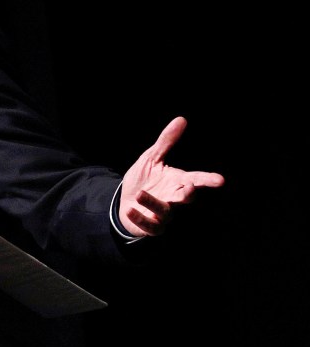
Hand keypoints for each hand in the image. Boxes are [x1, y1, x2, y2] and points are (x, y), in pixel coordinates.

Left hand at [119, 116, 224, 236]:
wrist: (125, 200)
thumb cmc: (143, 179)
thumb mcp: (151, 158)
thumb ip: (166, 141)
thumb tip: (181, 119)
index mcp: (177, 181)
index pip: (196, 180)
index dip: (208, 180)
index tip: (220, 180)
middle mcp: (173, 198)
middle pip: (186, 198)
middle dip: (188, 194)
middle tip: (189, 188)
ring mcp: (163, 214)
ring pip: (165, 211)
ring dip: (153, 203)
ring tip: (140, 194)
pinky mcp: (151, 227)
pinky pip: (150, 226)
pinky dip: (141, 219)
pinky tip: (130, 209)